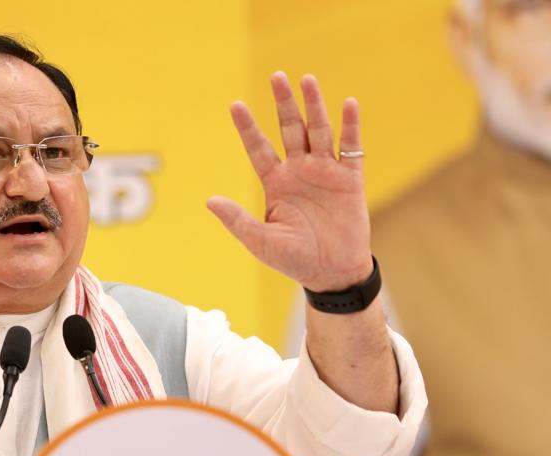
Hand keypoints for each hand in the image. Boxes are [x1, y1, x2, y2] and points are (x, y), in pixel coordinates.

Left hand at [206, 72, 372, 292]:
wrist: (332, 274)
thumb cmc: (294, 260)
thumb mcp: (260, 241)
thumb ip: (237, 219)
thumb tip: (209, 201)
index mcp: (275, 183)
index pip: (258, 148)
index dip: (248, 127)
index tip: (235, 104)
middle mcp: (299, 171)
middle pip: (290, 129)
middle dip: (283, 104)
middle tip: (277, 76)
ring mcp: (325, 172)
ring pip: (319, 131)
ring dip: (314, 106)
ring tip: (307, 80)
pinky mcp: (350, 180)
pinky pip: (351, 148)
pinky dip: (350, 126)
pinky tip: (348, 104)